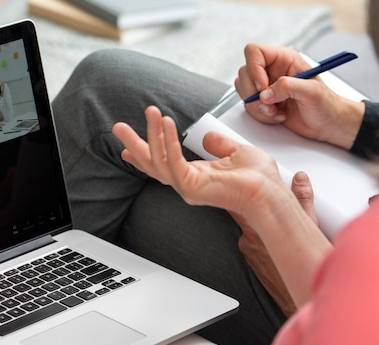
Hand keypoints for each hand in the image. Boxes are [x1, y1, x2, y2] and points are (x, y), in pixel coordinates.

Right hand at [115, 105, 331, 306]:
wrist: (269, 192)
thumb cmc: (259, 178)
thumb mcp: (235, 152)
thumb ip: (219, 145)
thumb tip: (209, 138)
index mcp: (194, 176)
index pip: (162, 163)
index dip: (144, 153)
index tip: (126, 148)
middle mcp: (186, 184)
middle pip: (151, 163)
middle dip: (134, 144)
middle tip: (117, 127)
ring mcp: (186, 188)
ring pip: (158, 160)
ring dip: (152, 134)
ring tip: (150, 111)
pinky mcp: (191, 187)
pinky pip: (174, 161)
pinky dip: (168, 140)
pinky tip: (166, 122)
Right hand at [235, 43, 363, 149]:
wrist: (326, 124)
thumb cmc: (325, 104)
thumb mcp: (312, 91)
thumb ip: (288, 87)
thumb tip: (265, 93)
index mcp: (284, 59)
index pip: (254, 52)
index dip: (253, 68)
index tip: (263, 87)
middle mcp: (272, 70)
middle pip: (244, 73)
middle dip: (254, 93)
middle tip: (271, 103)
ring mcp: (265, 86)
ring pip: (244, 91)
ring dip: (257, 106)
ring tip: (277, 111)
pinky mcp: (263, 101)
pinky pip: (248, 106)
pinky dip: (260, 114)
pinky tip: (278, 115)